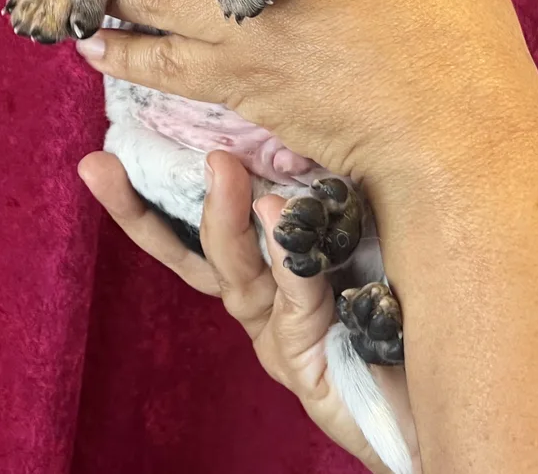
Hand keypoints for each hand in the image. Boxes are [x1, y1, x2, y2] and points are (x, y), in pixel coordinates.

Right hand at [78, 148, 417, 473]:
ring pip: (236, 274)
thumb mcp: (348, 233)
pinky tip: (279, 215)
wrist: (438, 396)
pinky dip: (288, 257)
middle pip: (192, 252)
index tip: (98, 160)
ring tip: (221, 168)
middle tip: (114, 160)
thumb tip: (280, 141)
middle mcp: (258, 305)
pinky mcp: (308, 365)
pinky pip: (297, 300)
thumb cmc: (398, 302)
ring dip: (225, 218)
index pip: (187, 231)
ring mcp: (278, 335)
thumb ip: (311, 200)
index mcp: (258, 274)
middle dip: (144, 208)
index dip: (139, 202)